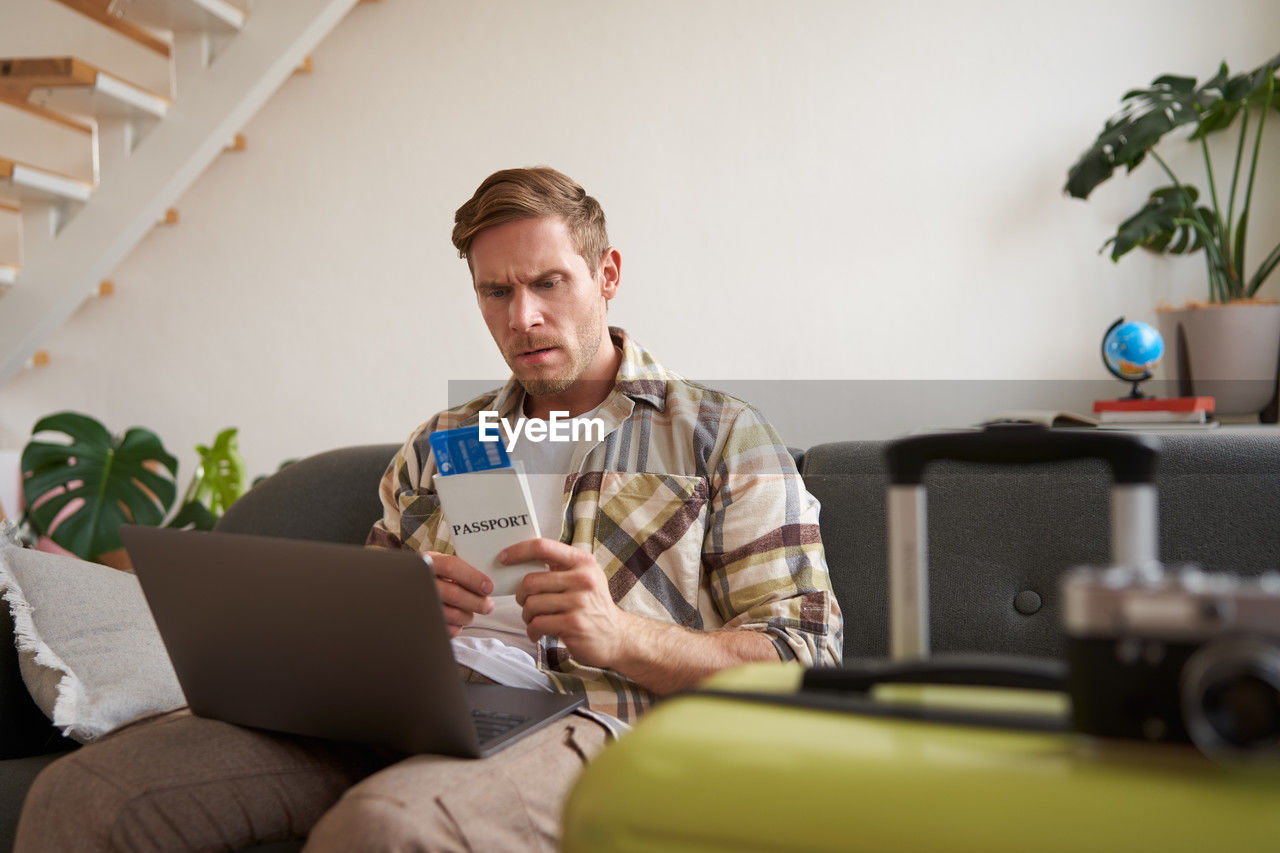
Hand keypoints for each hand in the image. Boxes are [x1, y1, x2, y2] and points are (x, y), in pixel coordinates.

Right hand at [426, 551, 493, 636]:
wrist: (406, 588)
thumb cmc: (431, 576)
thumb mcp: (440, 564)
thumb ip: (460, 570)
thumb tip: (485, 586)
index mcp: (428, 562)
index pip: (452, 567)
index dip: (473, 578)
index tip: (488, 588)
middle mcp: (420, 582)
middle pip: (454, 594)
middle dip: (477, 602)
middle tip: (488, 606)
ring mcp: (418, 603)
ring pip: (452, 614)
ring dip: (468, 616)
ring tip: (470, 613)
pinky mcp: (420, 621)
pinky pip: (446, 629)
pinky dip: (457, 628)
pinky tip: (456, 621)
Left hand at [508, 538, 636, 669]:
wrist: (616, 636)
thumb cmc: (592, 605)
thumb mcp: (584, 578)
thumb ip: (559, 566)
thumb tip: (521, 558)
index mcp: (582, 561)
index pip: (543, 547)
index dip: (518, 551)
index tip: (503, 558)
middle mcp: (583, 578)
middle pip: (531, 581)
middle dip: (521, 595)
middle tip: (525, 603)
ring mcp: (579, 601)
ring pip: (532, 604)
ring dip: (527, 615)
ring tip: (534, 620)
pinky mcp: (574, 624)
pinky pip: (538, 623)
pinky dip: (532, 630)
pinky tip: (538, 633)